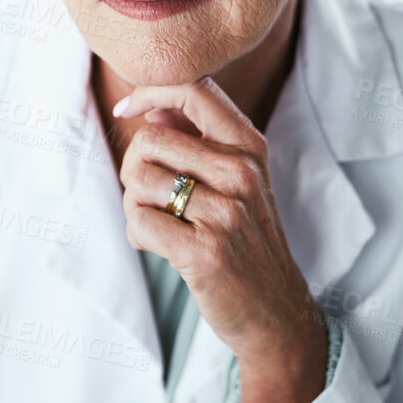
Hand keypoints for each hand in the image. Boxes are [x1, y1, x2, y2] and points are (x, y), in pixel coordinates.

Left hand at [114, 77, 326, 402]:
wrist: (274, 312)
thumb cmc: (246, 242)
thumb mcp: (237, 182)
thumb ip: (198, 140)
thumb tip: (150, 106)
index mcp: (250, 147)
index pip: (193, 91)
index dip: (149, 92)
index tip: (127, 111)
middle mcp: (242, 172)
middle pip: (149, 140)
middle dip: (133, 167)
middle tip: (148, 196)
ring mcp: (226, 212)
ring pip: (138, 181)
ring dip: (134, 206)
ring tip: (157, 224)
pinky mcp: (205, 250)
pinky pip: (139, 222)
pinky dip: (137, 234)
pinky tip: (157, 245)